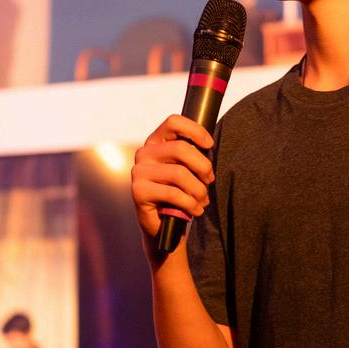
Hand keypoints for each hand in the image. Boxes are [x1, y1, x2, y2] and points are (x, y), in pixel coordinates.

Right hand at [131, 115, 214, 242]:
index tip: (209, 144)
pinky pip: (173, 194)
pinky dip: (191, 204)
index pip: (173, 122)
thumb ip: (193, 155)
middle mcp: (144, 153)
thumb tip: (208, 145)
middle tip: (210, 181)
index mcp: (156, 142)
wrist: (163, 225)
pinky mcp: (138, 191)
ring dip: (199, 190)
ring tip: (203, 201)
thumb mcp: (187, 170)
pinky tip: (196, 210)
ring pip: (179, 173)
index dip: (195, 130)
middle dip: (203, 166)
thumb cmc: (179, 193)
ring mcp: (139, 171)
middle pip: (181, 148)